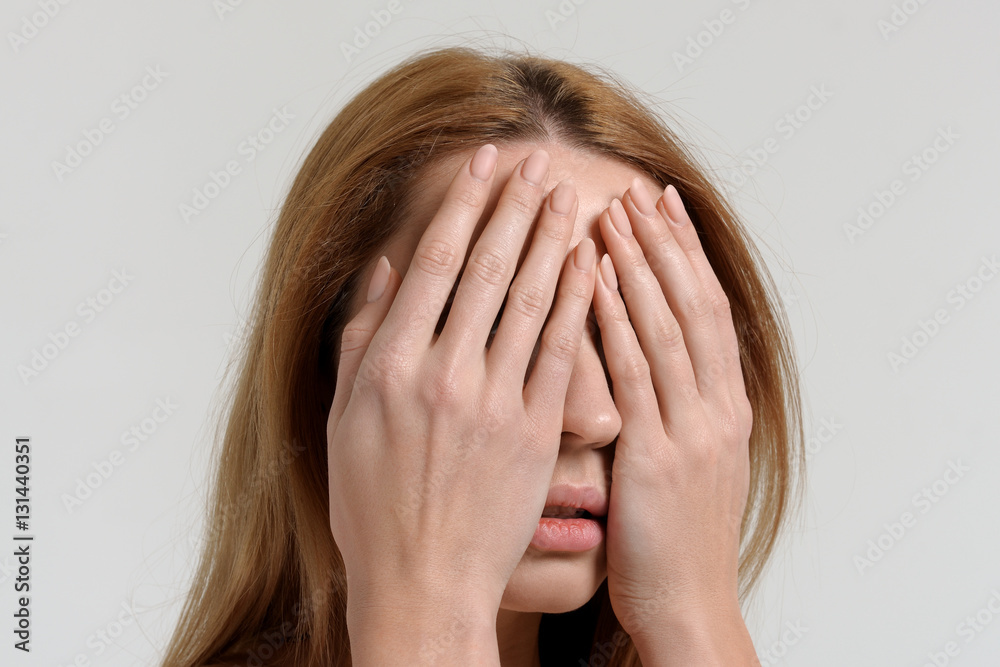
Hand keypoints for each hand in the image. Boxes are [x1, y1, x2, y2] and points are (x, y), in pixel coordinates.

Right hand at [325, 145, 596, 658]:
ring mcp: (493, 402)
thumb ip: (360, 335)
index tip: (485, 163)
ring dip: (551, 239)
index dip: (464, 205)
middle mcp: (442, 373)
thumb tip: (385, 265)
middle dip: (515, 205)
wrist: (423, 582)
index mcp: (389, 365)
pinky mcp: (536, 432)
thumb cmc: (373, 505)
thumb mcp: (343, 417)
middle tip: (538, 161)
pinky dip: (578, 303)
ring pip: (531, 300)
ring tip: (568, 195)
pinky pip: (563, 353)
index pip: (435, 263)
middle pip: (488, 268)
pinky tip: (589, 265)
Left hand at [593, 180, 752, 646]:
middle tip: (635, 187)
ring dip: (637, 264)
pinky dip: (611, 318)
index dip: (685, 252)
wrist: (689, 608)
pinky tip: (586, 278)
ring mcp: (691, 430)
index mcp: (725, 408)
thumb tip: (652, 364)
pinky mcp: (657, 457)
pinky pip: (632, 374)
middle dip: (663, 242)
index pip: (707, 309)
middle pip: (693, 304)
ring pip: (665, 326)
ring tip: (609, 211)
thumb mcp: (690, 467)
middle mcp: (716, 409)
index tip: (661, 203)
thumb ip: (676, 410)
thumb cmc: (674, 544)